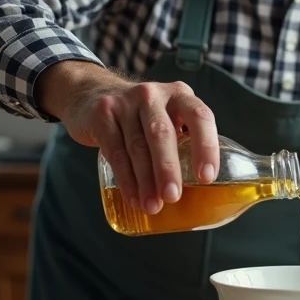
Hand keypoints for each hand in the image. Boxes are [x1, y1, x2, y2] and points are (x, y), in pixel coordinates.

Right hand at [35, 60, 219, 213]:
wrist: (92, 93)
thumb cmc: (142, 116)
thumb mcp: (168, 115)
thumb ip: (184, 140)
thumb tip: (202, 191)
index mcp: (180, 95)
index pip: (200, 117)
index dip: (205, 147)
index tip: (207, 177)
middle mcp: (153, 95)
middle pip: (163, 134)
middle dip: (168, 168)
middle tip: (173, 197)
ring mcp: (126, 102)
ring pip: (137, 147)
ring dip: (146, 181)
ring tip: (152, 206)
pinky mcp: (102, 115)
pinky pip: (116, 152)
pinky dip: (125, 179)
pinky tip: (133, 197)